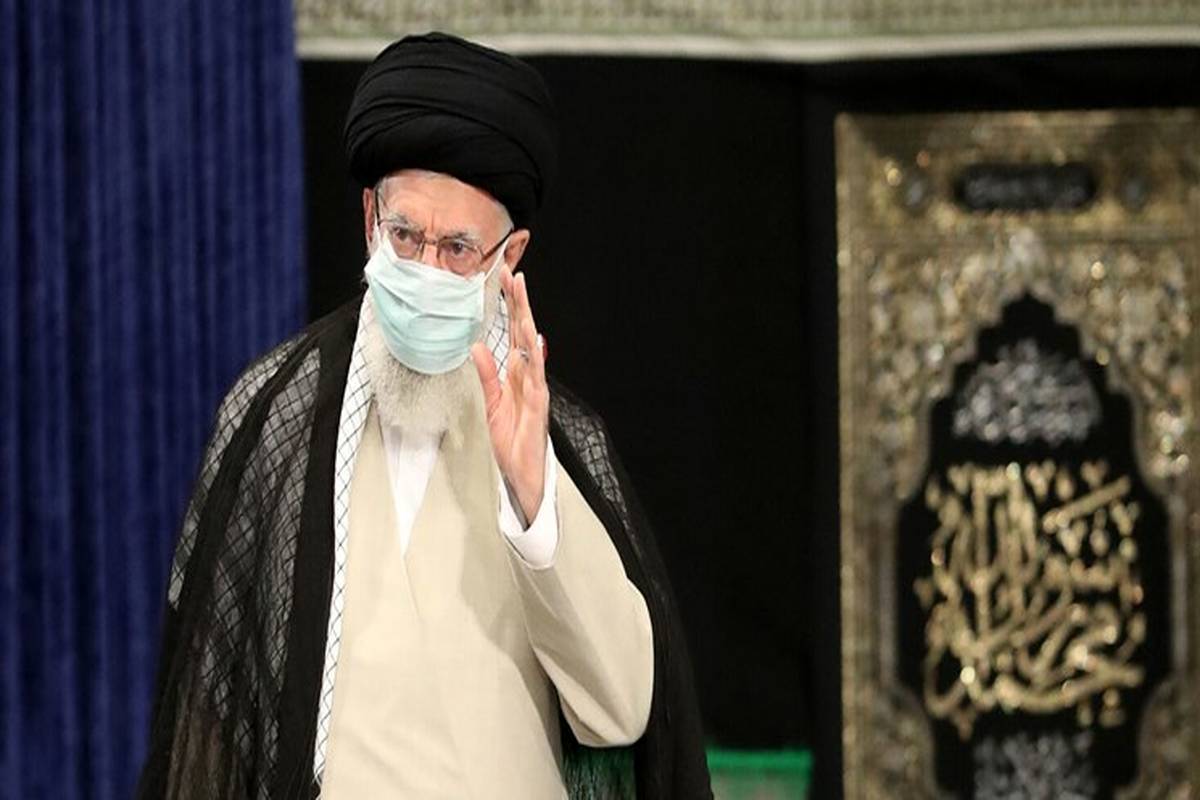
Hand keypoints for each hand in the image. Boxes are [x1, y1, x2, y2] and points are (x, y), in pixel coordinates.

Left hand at [471, 269, 548, 522]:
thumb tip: (477, 346)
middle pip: (524, 331)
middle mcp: (529, 376)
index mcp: (517, 374)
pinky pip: (536, 379)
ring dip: (526, 319)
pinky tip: (533, 341)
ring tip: (522, 295)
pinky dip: (535, 359)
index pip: (514, 332)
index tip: (503, 280)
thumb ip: (486, 374)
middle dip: (519, 302)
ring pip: (531, 346)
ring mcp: (536, 389)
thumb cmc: (511, 441)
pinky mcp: (538, 406)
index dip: (510, 306)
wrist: (522, 474)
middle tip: (511, 274)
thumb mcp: (491, 403)